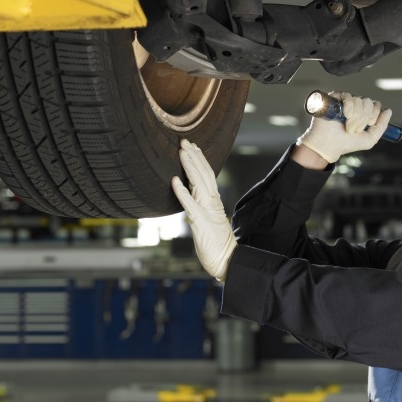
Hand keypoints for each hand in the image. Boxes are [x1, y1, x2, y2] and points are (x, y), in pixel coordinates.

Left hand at [171, 139, 237, 280]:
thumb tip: (191, 193)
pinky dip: (182, 192)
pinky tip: (175, 181)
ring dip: (189, 167)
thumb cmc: (216, 242)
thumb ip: (201, 205)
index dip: (199, 159)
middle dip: (193, 156)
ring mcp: (207, 210)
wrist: (226, 260)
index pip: (207, 174)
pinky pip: (190, 204)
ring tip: (181, 153)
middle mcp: (212, 202)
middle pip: (203, 174)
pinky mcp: (200, 222)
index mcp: (214, 200)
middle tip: (184, 141)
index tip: (192, 146)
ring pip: (198, 183)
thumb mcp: (207, 219)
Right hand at [296, 91, 392, 163]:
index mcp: (364, 112)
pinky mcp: (335, 98)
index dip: (374, 115)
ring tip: (347, 127)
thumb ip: (382, 126)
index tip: (368, 125)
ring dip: (355, 117)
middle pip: (369, 102)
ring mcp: (345, 101)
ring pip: (359, 100)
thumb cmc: (347, 143)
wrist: (329, 145)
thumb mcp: (370, 138)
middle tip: (355, 130)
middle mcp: (355, 105)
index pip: (376, 105)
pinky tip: (345, 115)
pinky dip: (349, 107)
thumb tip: (389, 111)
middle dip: (364, 118)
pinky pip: (348, 96)